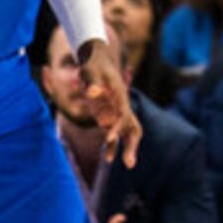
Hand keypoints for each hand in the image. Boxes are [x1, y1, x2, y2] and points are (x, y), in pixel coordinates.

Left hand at [76, 40, 140, 166]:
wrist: (96, 58)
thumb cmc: (92, 63)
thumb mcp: (90, 69)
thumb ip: (92, 82)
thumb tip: (93, 93)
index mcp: (119, 93)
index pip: (122, 113)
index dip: (118, 126)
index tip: (109, 138)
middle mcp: (121, 104)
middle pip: (132, 126)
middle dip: (131, 143)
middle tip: (129, 162)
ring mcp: (117, 110)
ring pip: (127, 132)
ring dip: (127, 148)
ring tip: (129, 164)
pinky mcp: (110, 115)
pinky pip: (115, 133)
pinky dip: (113, 145)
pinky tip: (108, 159)